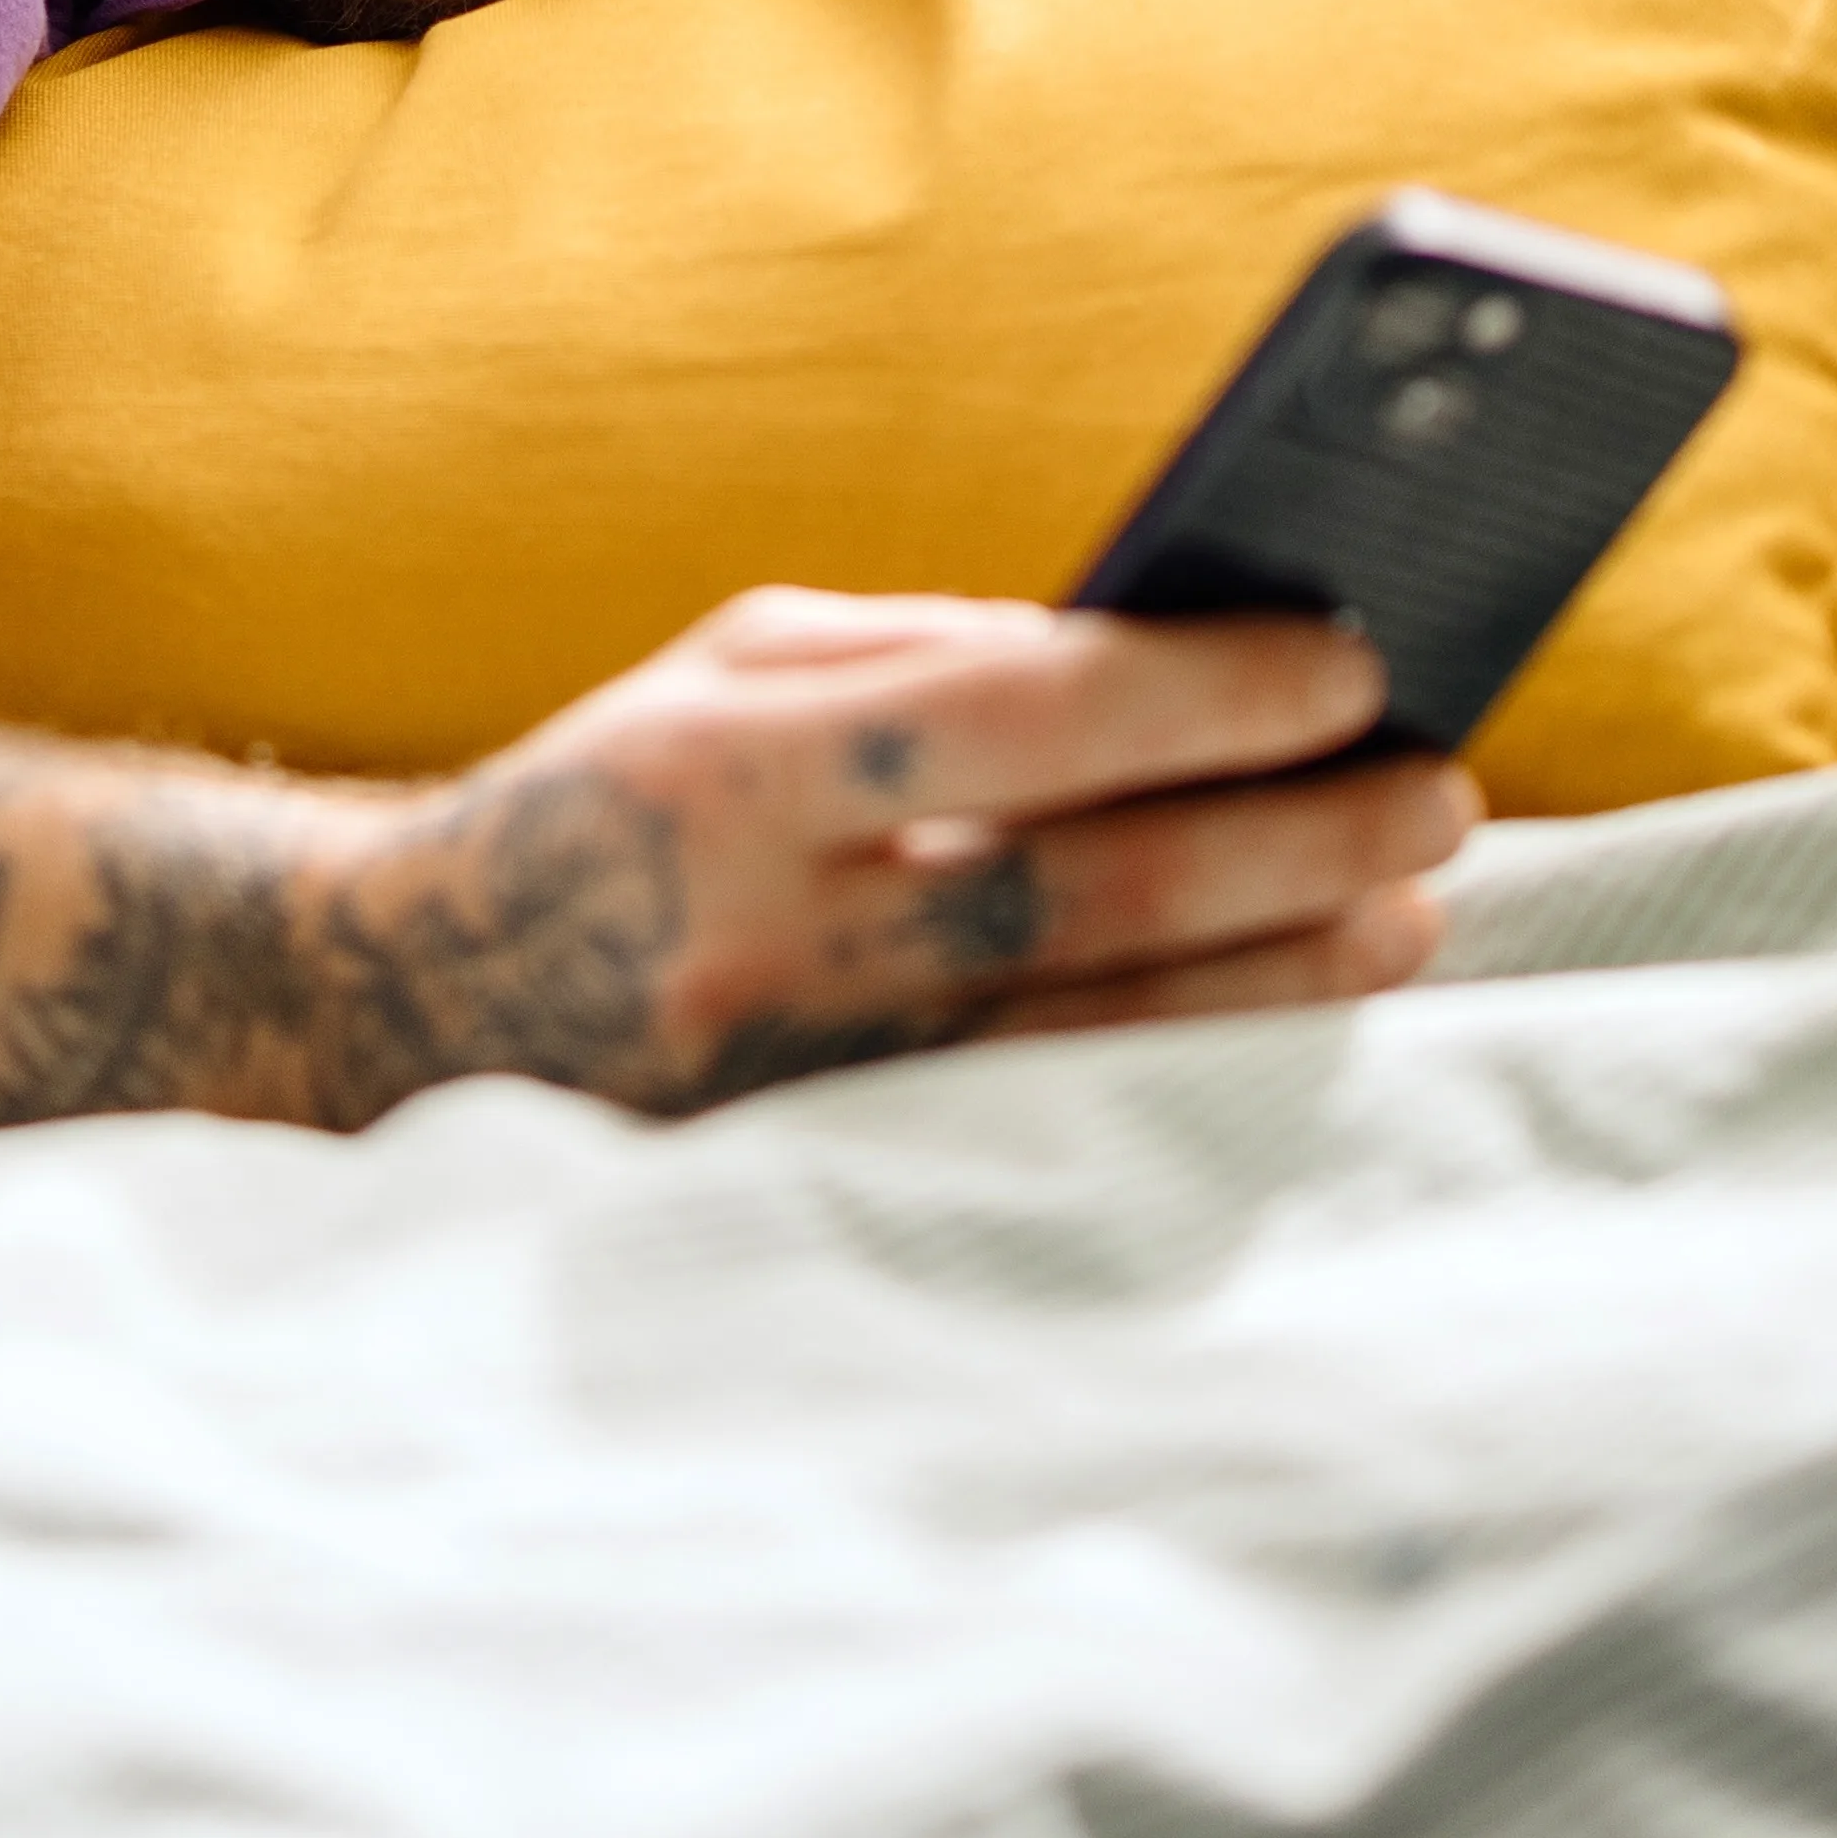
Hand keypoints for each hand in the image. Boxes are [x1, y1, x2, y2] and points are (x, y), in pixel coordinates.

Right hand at [304, 588, 1471, 1116]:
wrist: (395, 1011)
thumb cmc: (608, 799)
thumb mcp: (728, 671)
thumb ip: (931, 655)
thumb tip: (1165, 661)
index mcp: (731, 768)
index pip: (1013, 718)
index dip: (1202, 691)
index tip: (1354, 662)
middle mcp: (762, 935)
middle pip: (1087, 891)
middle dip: (1292, 837)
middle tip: (1442, 792)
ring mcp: (796, 1085)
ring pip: (1095, 1035)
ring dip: (1281, 968)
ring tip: (1411, 908)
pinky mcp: (820, 1182)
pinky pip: (1051, 1128)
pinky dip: (1189, 1064)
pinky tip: (1293, 1013)